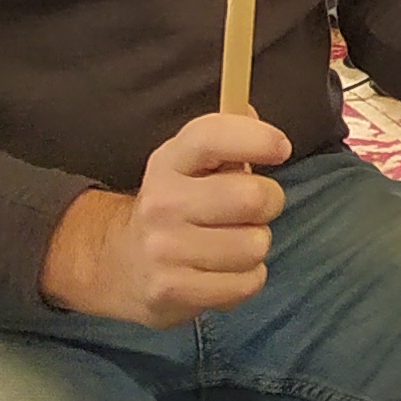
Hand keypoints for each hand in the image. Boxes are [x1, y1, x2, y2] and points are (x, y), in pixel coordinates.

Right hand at [40, 111, 287, 327]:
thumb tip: (249, 110)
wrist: (120, 263)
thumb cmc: (177, 207)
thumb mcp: (190, 165)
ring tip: (233, 244)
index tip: (281, 148)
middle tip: (254, 210)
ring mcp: (163, 249)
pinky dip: (247, 280)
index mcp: (169, 162)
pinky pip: (246, 283)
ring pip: (255, 244)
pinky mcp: (171, 290)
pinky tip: (225, 273)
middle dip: (268, 203)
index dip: (255, 137)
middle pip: (250, 197)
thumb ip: (225, 139)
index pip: (211, 136)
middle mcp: (161, 202)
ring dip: (256, 246)